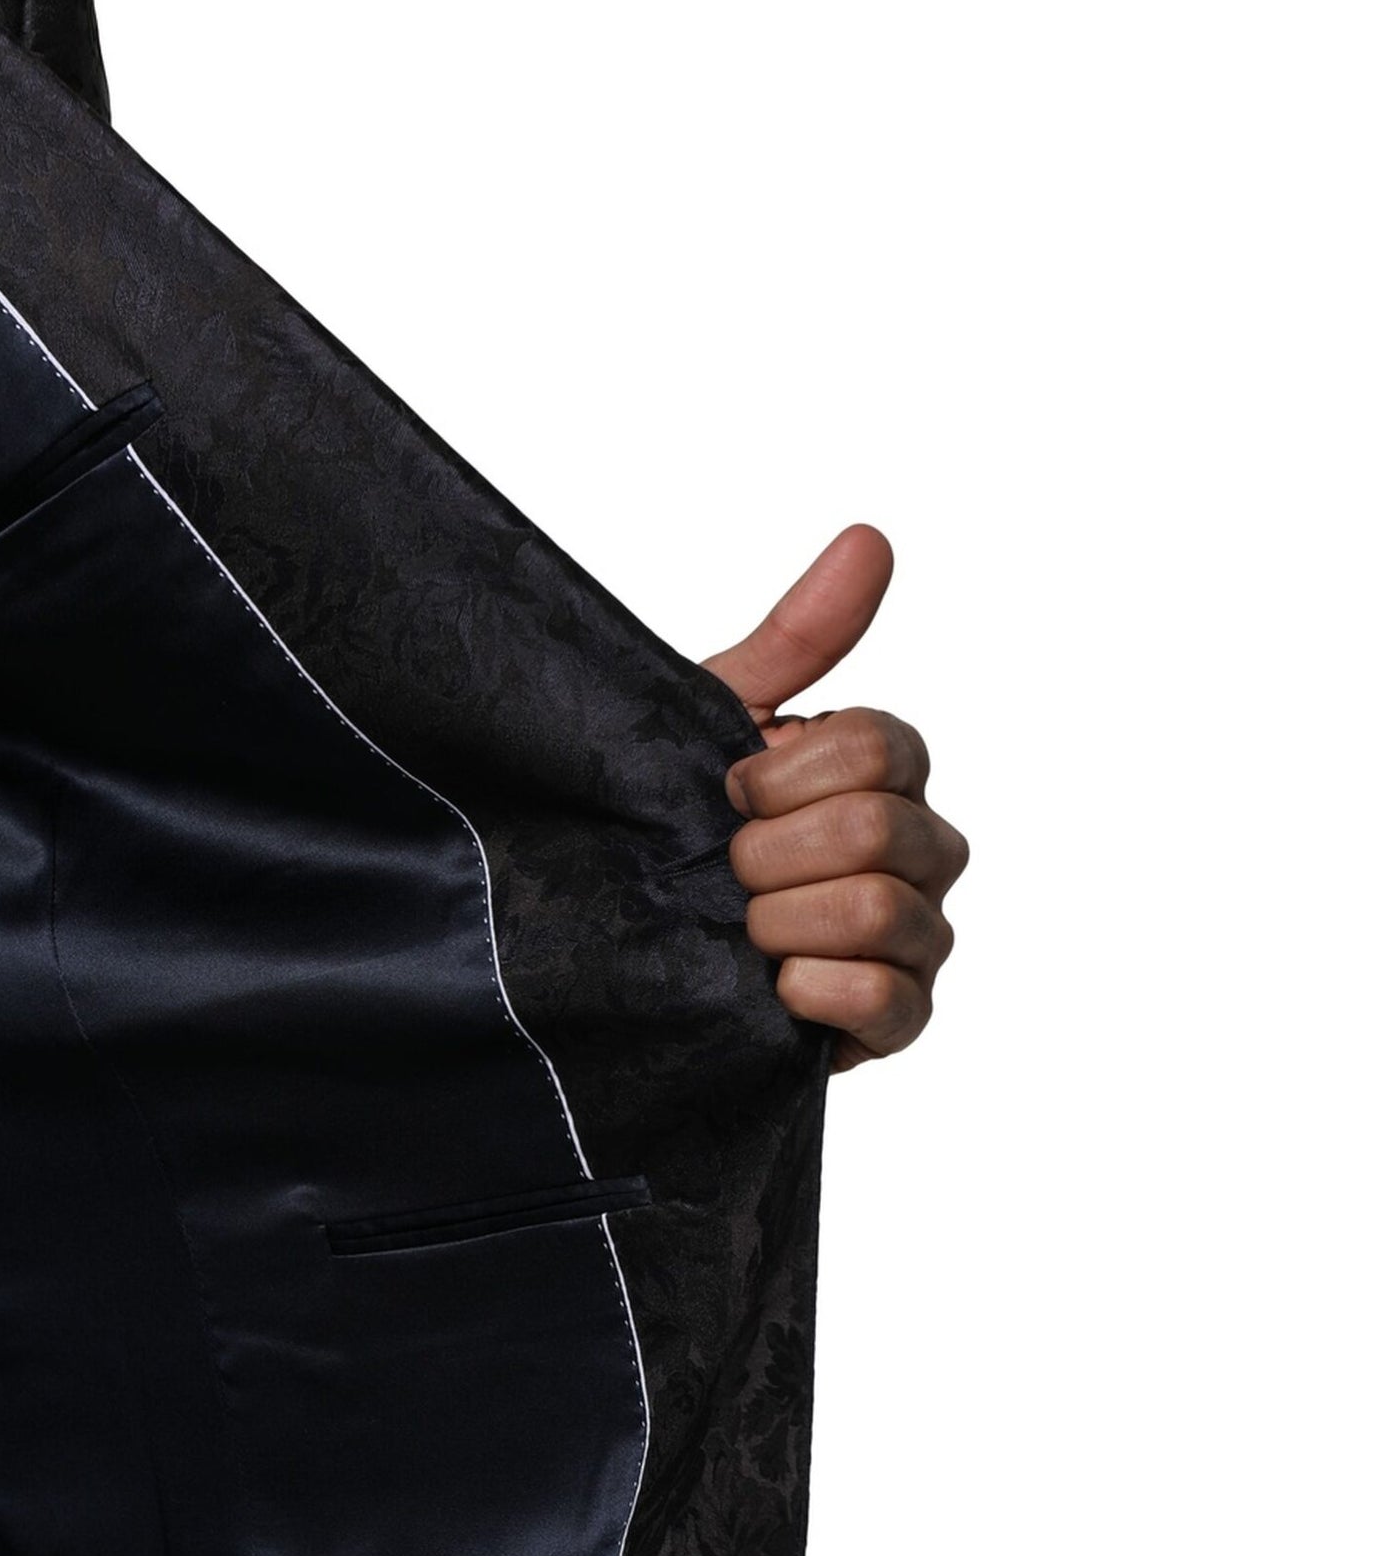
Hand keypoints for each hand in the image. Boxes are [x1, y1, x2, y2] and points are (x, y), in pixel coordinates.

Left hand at [701, 525, 967, 1071]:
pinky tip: (771, 988)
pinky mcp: (901, 1019)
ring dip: (780, 922)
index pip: (877, 746)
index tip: (728, 793)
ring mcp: (922, 936)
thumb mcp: (717, 723)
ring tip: (741, 931)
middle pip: (874, 829)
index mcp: (890, 772)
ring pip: (880, 911)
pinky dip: (813, 991)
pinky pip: (889, 999)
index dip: (781, 775)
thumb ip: (798, 638)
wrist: (631, 935)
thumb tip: (871, 537)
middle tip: (726, 870)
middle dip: (767, 854)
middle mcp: (924, 848)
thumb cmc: (679, 823)